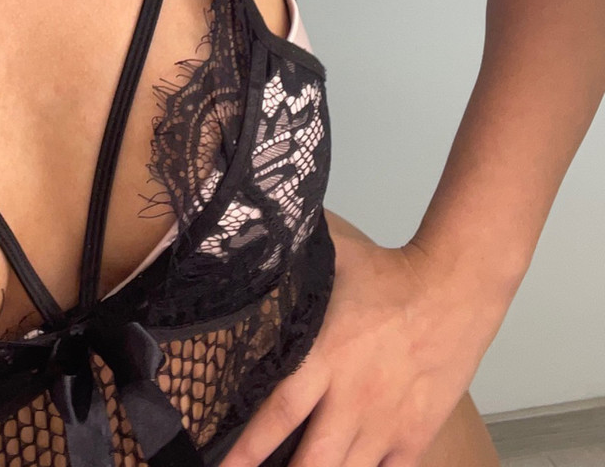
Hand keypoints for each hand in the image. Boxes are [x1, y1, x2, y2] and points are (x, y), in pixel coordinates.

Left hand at [225, 212, 506, 466]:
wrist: (453, 290)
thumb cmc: (387, 274)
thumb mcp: (329, 262)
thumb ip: (288, 269)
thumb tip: (249, 254)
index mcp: (326, 356)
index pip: (279, 413)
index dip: (248, 448)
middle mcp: (353, 398)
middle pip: (312, 461)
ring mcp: (387, 423)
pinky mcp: (415, 435)